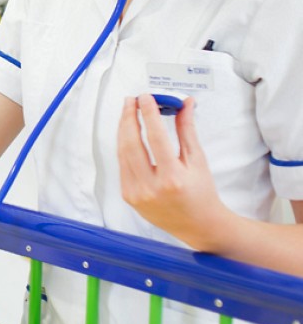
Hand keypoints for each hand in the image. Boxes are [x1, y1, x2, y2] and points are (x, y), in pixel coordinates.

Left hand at [117, 94, 228, 250]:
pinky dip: (124, 147)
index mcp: (172, 178)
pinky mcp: (129, 197)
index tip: (146, 97)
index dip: (149, 113)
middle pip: (132, 143)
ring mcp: (137, 194)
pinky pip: (122, 165)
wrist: (198, 225)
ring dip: (123, 129)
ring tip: (128, 112)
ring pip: (122, 153)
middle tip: (132, 100)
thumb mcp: (197, 160)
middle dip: (129, 117)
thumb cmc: (201, 193)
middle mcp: (151, 188)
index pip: (155, 137)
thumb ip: (187, 130)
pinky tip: (128, 133)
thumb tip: (185, 103)